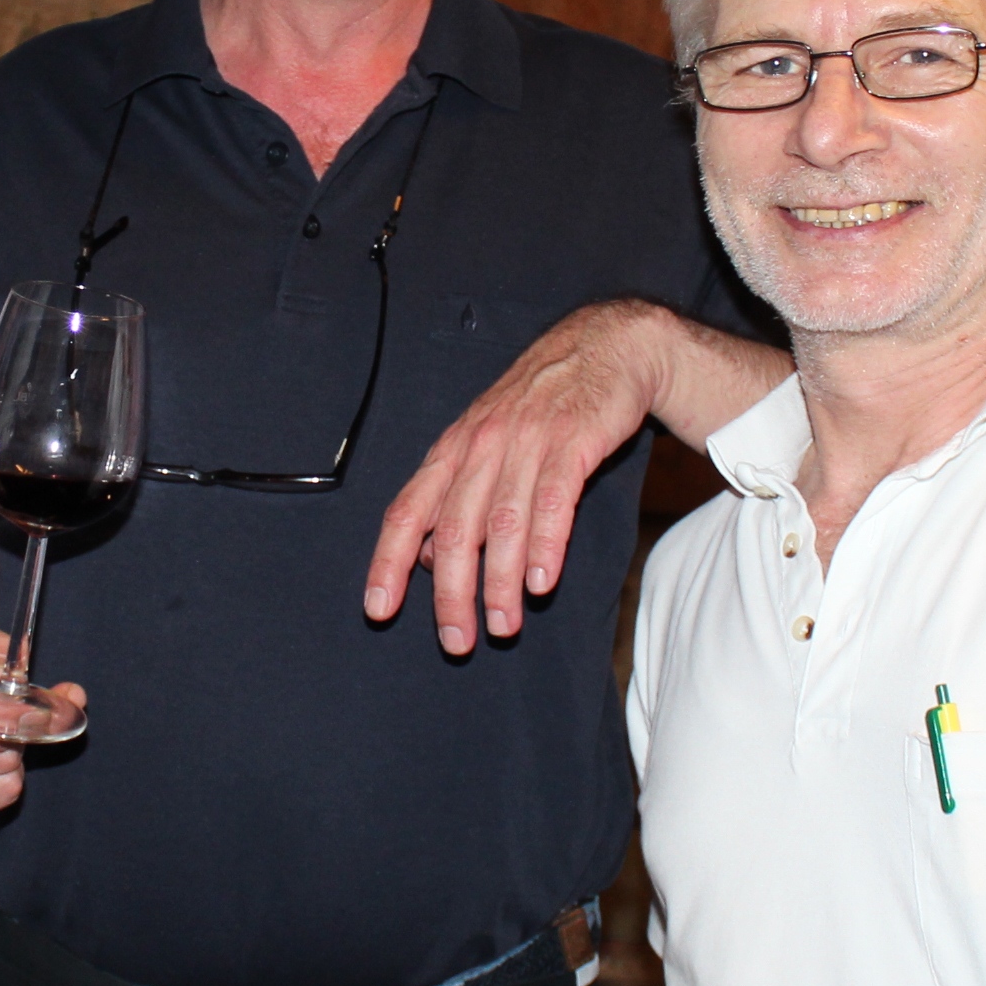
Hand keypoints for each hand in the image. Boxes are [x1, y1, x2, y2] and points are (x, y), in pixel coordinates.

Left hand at [368, 303, 659, 653]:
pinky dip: (545, 546)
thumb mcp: (486, 441)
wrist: (606, 345)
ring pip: (501, 523)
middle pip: (452, 529)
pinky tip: (541, 582)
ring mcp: (526, 440)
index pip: (406, 510)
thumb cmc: (542, 404)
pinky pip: (554, 501)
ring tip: (503, 626)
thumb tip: (422, 558)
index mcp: (452, 449)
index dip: (388, 562)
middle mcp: (481, 445)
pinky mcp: (573, 440)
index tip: (379, 609)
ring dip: (498, 583)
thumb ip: (455, 497)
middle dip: (450, 593)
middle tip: (457, 641)